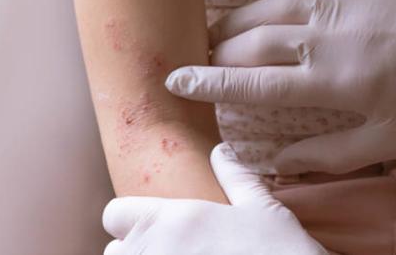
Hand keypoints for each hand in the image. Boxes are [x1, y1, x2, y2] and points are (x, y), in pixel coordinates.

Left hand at [102, 143, 327, 254]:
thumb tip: (222, 150)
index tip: (158, 228)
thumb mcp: (262, 209)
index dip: (132, 219)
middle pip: (115, 250)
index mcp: (174, 219)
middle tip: (177, 250)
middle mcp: (154, 250)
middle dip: (139, 249)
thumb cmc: (281, 252)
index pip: (113, 213)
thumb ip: (235, 176)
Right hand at [165, 0, 395, 173]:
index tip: (176, 79)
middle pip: (251, 42)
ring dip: (235, 21)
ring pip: (268, 6)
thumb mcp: (387, 142)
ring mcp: (340, 3)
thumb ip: (327, 155)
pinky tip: (261, 9)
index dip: (209, 83)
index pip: (253, 83)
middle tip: (197, 61)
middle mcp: (329, 37)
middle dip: (215, 52)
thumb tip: (279, 162)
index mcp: (334, 82)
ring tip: (217, 35)